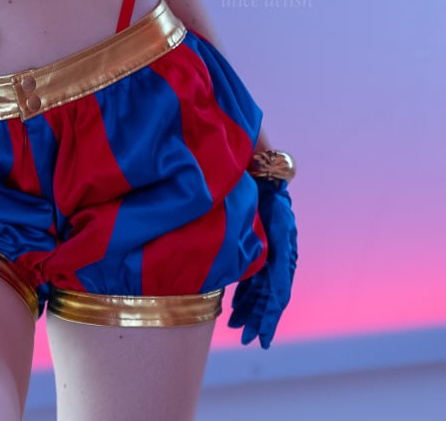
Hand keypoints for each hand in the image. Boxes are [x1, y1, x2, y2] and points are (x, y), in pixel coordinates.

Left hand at [228, 179, 297, 348]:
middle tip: (246, 340)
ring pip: (258, 291)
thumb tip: (280, 297)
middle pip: (267, 298)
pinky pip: (252, 278)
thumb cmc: (272, 202)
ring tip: (237, 328)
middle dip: (257, 320)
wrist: (263, 178)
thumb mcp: (279, 231)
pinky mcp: (257, 249)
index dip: (270, 319)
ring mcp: (267, 256)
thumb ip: (280, 262)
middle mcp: (277, 261)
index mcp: (285, 260)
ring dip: (249, 310)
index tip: (262, 339)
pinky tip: (234, 307)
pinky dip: (244, 294)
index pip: (277, 297)